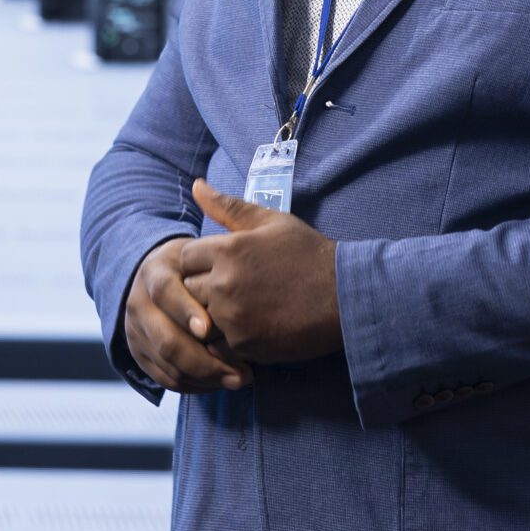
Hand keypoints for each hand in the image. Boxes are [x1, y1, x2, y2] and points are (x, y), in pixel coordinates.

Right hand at [123, 236, 250, 394]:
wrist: (156, 274)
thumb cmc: (193, 264)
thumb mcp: (200, 252)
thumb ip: (217, 258)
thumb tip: (245, 276)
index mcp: (154, 271)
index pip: (165, 291)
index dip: (185, 311)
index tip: (209, 330)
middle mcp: (138, 302)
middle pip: (166, 339)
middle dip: (206, 361)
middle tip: (243, 372)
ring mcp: (135, 331)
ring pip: (168, 365)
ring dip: (206, 379)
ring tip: (240, 380)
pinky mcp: (138, 353)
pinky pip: (165, 379)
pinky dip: (195, 386)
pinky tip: (221, 383)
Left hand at [179, 179, 341, 362]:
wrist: (344, 296)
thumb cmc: (308, 254)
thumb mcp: (271, 221)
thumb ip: (228, 206)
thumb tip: (197, 186)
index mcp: (227, 249)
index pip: (185, 258)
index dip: (200, 262)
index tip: (221, 266)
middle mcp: (224, 283)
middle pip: (188, 289)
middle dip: (203, 289)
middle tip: (234, 288)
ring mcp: (232, 317)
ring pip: (199, 319)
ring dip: (212, 316)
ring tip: (242, 309)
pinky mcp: (244, 344)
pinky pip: (216, 344)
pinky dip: (227, 339)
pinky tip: (251, 326)